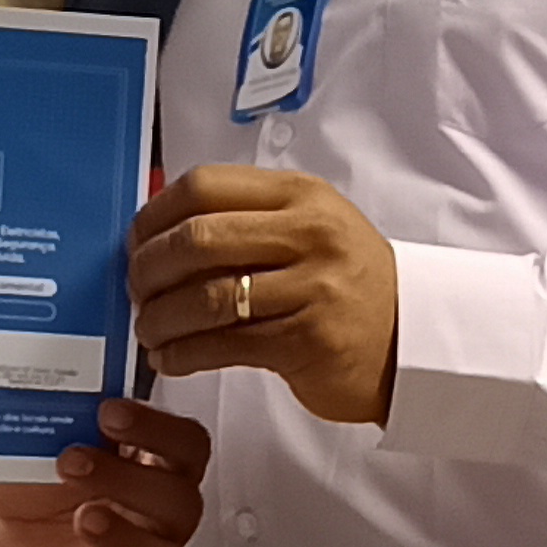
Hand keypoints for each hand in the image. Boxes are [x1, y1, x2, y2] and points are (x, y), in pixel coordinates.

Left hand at [0, 399, 209, 546]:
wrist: (5, 541)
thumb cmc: (42, 486)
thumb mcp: (48, 443)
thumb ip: (67, 420)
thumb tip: (67, 386)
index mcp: (155, 469)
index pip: (189, 447)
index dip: (159, 430)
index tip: (109, 413)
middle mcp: (162, 522)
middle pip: (184, 505)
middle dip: (130, 481)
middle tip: (72, 462)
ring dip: (133, 542)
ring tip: (85, 518)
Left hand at [128, 166, 399, 424]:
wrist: (412, 340)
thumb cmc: (348, 285)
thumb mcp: (309, 230)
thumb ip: (246, 220)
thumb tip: (157, 234)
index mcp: (300, 195)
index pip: (204, 187)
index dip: (154, 216)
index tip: (135, 243)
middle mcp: (308, 233)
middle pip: (197, 239)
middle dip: (149, 269)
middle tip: (136, 291)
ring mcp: (312, 287)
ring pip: (205, 297)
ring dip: (160, 318)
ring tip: (148, 330)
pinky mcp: (308, 340)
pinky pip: (224, 345)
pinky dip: (184, 354)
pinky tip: (171, 359)